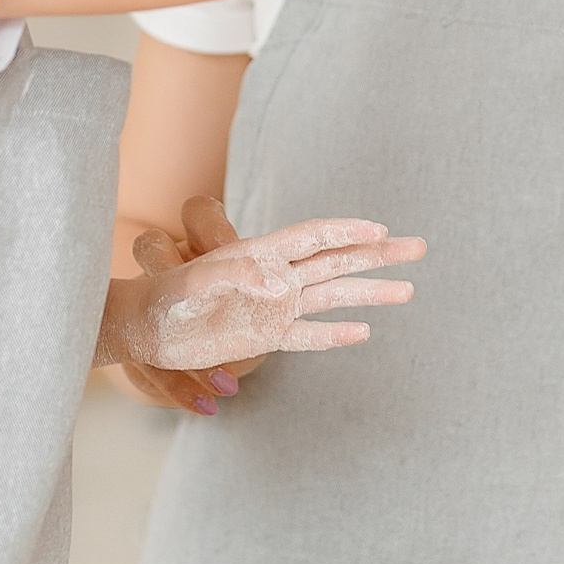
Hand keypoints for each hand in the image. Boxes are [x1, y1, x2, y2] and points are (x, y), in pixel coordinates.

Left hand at [100, 196, 426, 411]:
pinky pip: (309, 335)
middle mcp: (276, 276)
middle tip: (419, 248)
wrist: (144, 326)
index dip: (348, 231)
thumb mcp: (197, 282)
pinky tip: (364, 332)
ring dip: (369, 293)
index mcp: (262, 254)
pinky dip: (336, 334)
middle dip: (379, 254)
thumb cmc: (165, 297)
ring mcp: (275, 306)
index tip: (382, 228)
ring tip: (409, 290)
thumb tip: (282, 287)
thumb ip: (236, 275)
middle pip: (338, 261)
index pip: (315, 237)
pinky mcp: (266, 335)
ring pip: (332, 296)